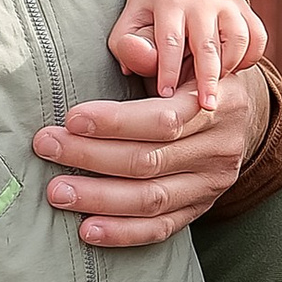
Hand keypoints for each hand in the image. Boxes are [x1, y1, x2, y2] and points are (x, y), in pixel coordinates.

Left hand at [33, 70, 267, 247]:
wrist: (234, 113)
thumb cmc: (190, 77)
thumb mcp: (179, 57)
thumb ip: (152, 54)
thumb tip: (127, 48)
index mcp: (218, 103)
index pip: (163, 120)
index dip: (115, 122)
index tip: (71, 119)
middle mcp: (220, 147)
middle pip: (150, 161)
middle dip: (92, 156)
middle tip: (47, 147)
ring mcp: (211, 184)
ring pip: (152, 199)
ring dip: (99, 197)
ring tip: (57, 192)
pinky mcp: (200, 208)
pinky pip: (161, 228)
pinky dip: (123, 232)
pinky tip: (87, 230)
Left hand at [108, 0, 269, 113]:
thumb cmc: (154, 3)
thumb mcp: (132, 17)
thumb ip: (128, 44)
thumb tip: (136, 67)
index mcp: (170, 2)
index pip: (170, 40)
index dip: (168, 70)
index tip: (166, 94)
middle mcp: (203, 1)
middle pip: (209, 44)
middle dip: (207, 78)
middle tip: (206, 106)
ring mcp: (228, 4)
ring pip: (238, 40)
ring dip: (230, 66)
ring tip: (216, 83)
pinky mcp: (246, 9)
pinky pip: (257, 37)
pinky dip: (250, 56)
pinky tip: (235, 67)